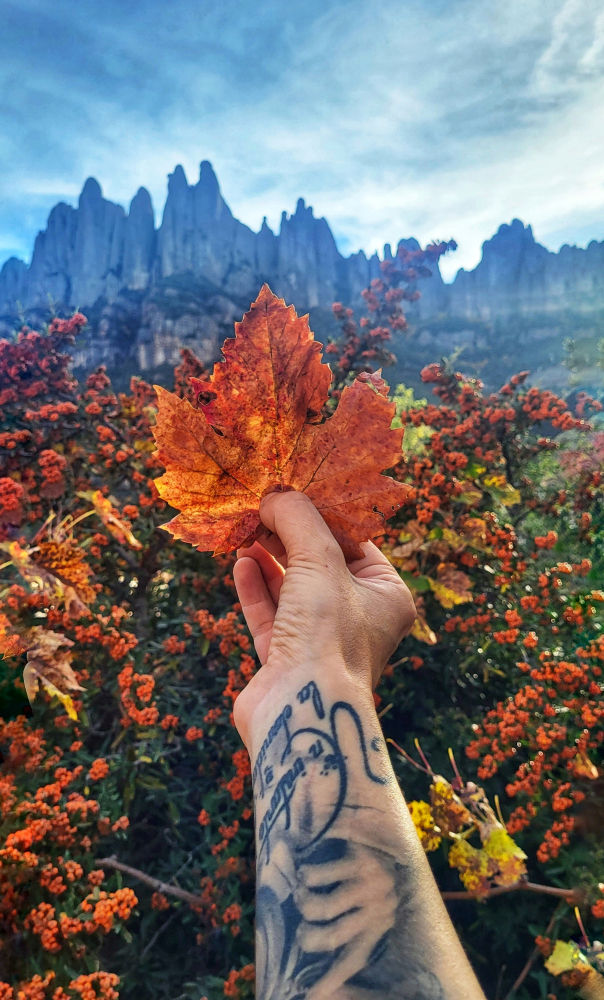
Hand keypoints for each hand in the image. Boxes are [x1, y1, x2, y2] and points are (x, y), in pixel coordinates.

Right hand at [232, 491, 414, 749]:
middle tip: (262, 506)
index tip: (295, 490)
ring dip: (270, 558)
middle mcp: (359, 618)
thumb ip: (298, 520)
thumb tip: (276, 495)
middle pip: (321, 563)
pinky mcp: (288, 659)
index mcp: (387, 596)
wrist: (302, 710)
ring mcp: (322, 641)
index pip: (356, 542)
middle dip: (290, 535)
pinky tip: (241, 562)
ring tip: (246, 530)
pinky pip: (271, 614)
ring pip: (293, 588)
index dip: (324, 515)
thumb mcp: (319, 561)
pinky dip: (257, 587)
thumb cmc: (327, 633)